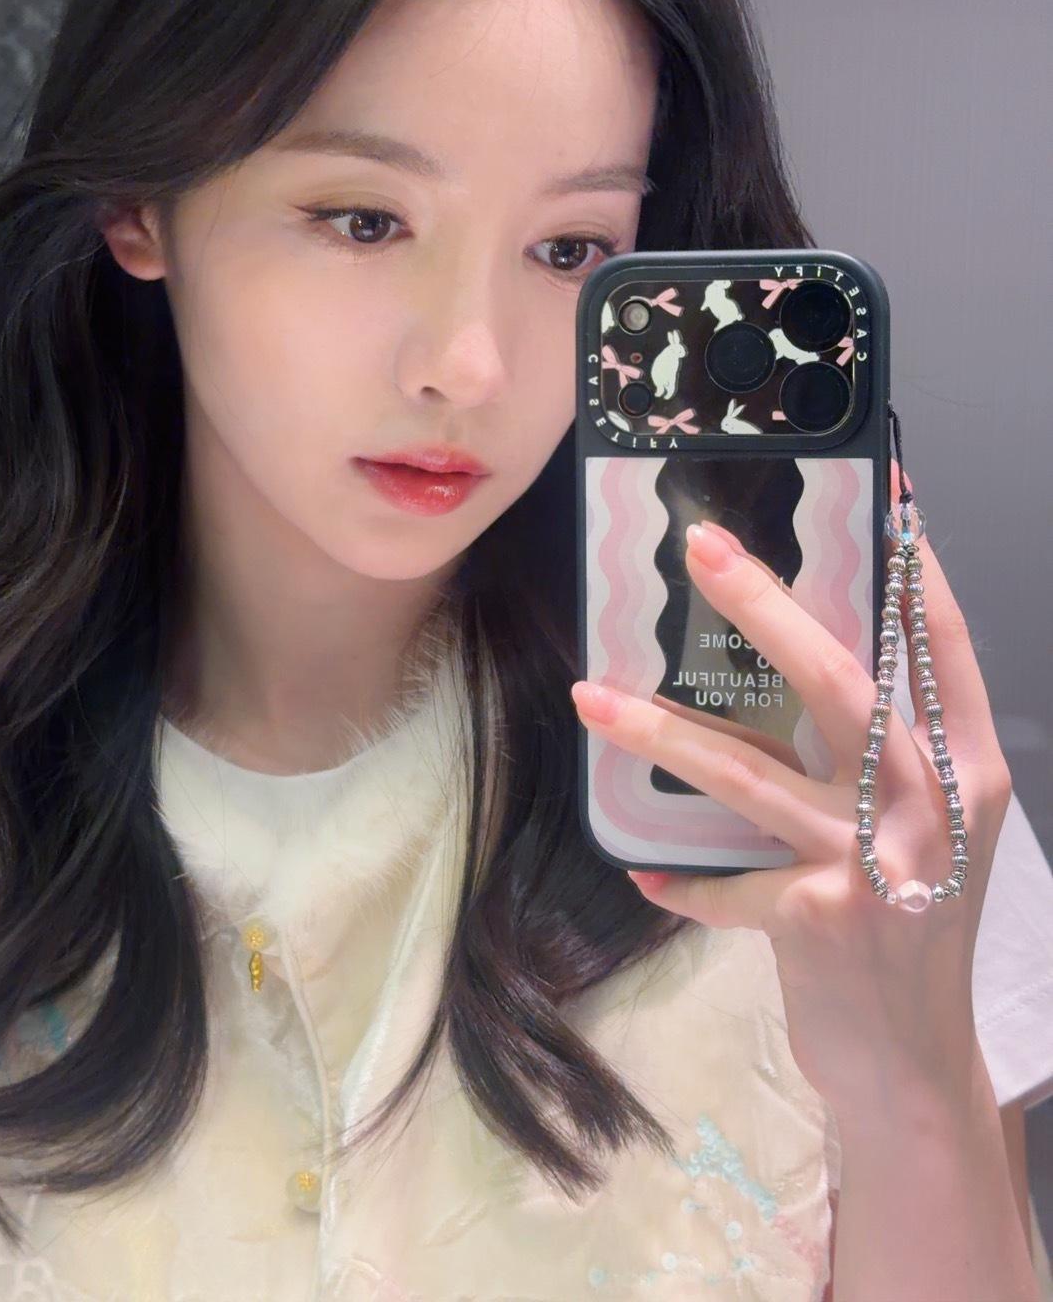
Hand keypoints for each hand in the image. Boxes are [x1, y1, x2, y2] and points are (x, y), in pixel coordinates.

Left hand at [570, 460, 1013, 1116]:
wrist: (913, 1067)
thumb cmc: (911, 928)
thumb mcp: (923, 831)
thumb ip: (879, 754)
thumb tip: (794, 656)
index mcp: (966, 770)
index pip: (939, 645)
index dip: (909, 566)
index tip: (881, 489)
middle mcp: (930, 807)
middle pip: (839, 682)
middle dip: (763, 604)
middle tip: (696, 545)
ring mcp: (875, 865)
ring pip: (752, 773)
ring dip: (662, 733)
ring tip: (589, 698)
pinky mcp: (820, 920)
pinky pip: (723, 882)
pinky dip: (679, 882)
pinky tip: (644, 874)